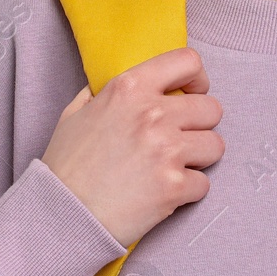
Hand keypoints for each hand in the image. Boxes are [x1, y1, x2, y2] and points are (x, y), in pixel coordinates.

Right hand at [39, 46, 223, 247]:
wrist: (61, 215)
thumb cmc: (65, 166)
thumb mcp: (75, 114)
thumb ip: (102, 94)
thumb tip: (121, 85)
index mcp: (129, 89)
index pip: (187, 61)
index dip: (197, 78)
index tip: (193, 93)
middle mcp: (152, 114)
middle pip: (211, 108)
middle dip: (200, 126)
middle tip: (180, 141)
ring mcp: (166, 151)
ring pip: (215, 145)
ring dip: (199, 158)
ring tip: (172, 168)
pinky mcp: (174, 186)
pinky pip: (204, 184)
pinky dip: (188, 192)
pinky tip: (163, 194)